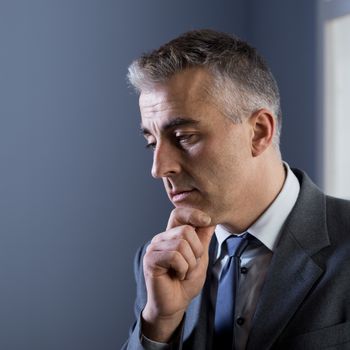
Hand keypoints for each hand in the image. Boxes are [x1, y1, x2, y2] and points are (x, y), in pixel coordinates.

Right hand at [142, 207, 214, 341]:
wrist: (176, 303)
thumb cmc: (186, 281)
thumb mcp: (201, 256)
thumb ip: (203, 237)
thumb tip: (211, 219)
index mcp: (172, 235)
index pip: (179, 214)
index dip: (193, 213)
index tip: (207, 221)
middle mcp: (161, 238)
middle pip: (186, 230)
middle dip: (196, 251)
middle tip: (191, 265)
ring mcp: (154, 248)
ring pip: (181, 244)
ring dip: (190, 263)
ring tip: (183, 272)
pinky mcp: (150, 259)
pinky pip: (174, 256)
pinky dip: (182, 269)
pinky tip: (177, 275)